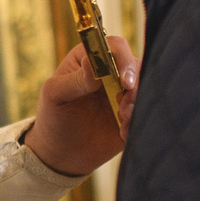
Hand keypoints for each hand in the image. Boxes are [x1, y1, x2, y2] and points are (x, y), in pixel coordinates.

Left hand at [25, 33, 138, 177]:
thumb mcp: (55, 96)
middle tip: (124, 106)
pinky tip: (122, 133)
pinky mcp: (133, 113)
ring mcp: (124, 92)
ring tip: (122, 120)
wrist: (61, 153)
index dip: (123, 58)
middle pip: (136, 65)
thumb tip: (90, 62)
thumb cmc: (54, 117)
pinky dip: (137, 121)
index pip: (115, 47)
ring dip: (137, 103)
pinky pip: (145, 110)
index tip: (124, 81)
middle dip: (135, 85)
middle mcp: (111, 72)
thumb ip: (74, 80)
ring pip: (145, 87)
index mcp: (91, 59)